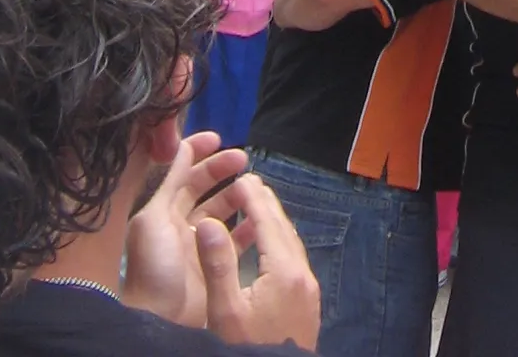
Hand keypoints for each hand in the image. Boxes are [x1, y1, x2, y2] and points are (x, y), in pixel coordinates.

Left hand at [122, 133, 248, 327]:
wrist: (160, 319)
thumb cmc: (154, 266)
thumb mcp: (155, 218)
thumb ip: (169, 183)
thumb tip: (180, 145)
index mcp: (162, 211)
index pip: (181, 174)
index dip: (197, 153)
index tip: (218, 138)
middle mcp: (179, 225)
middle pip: (204, 189)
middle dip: (222, 170)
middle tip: (244, 159)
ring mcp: (198, 246)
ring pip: (221, 211)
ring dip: (237, 196)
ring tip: (254, 186)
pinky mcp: (215, 266)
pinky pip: (234, 241)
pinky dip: (248, 229)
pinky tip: (260, 219)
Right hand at [195, 172, 320, 349]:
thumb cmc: (247, 349)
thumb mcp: (226, 312)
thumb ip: (218, 264)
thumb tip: (208, 221)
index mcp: (284, 271)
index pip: (267, 221)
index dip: (253, 197)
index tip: (240, 176)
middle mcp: (303, 275)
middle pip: (283, 228)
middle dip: (265, 204)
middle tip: (246, 183)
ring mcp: (309, 290)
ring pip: (292, 243)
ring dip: (273, 222)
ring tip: (255, 208)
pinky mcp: (309, 303)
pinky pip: (295, 259)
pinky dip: (280, 242)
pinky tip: (268, 246)